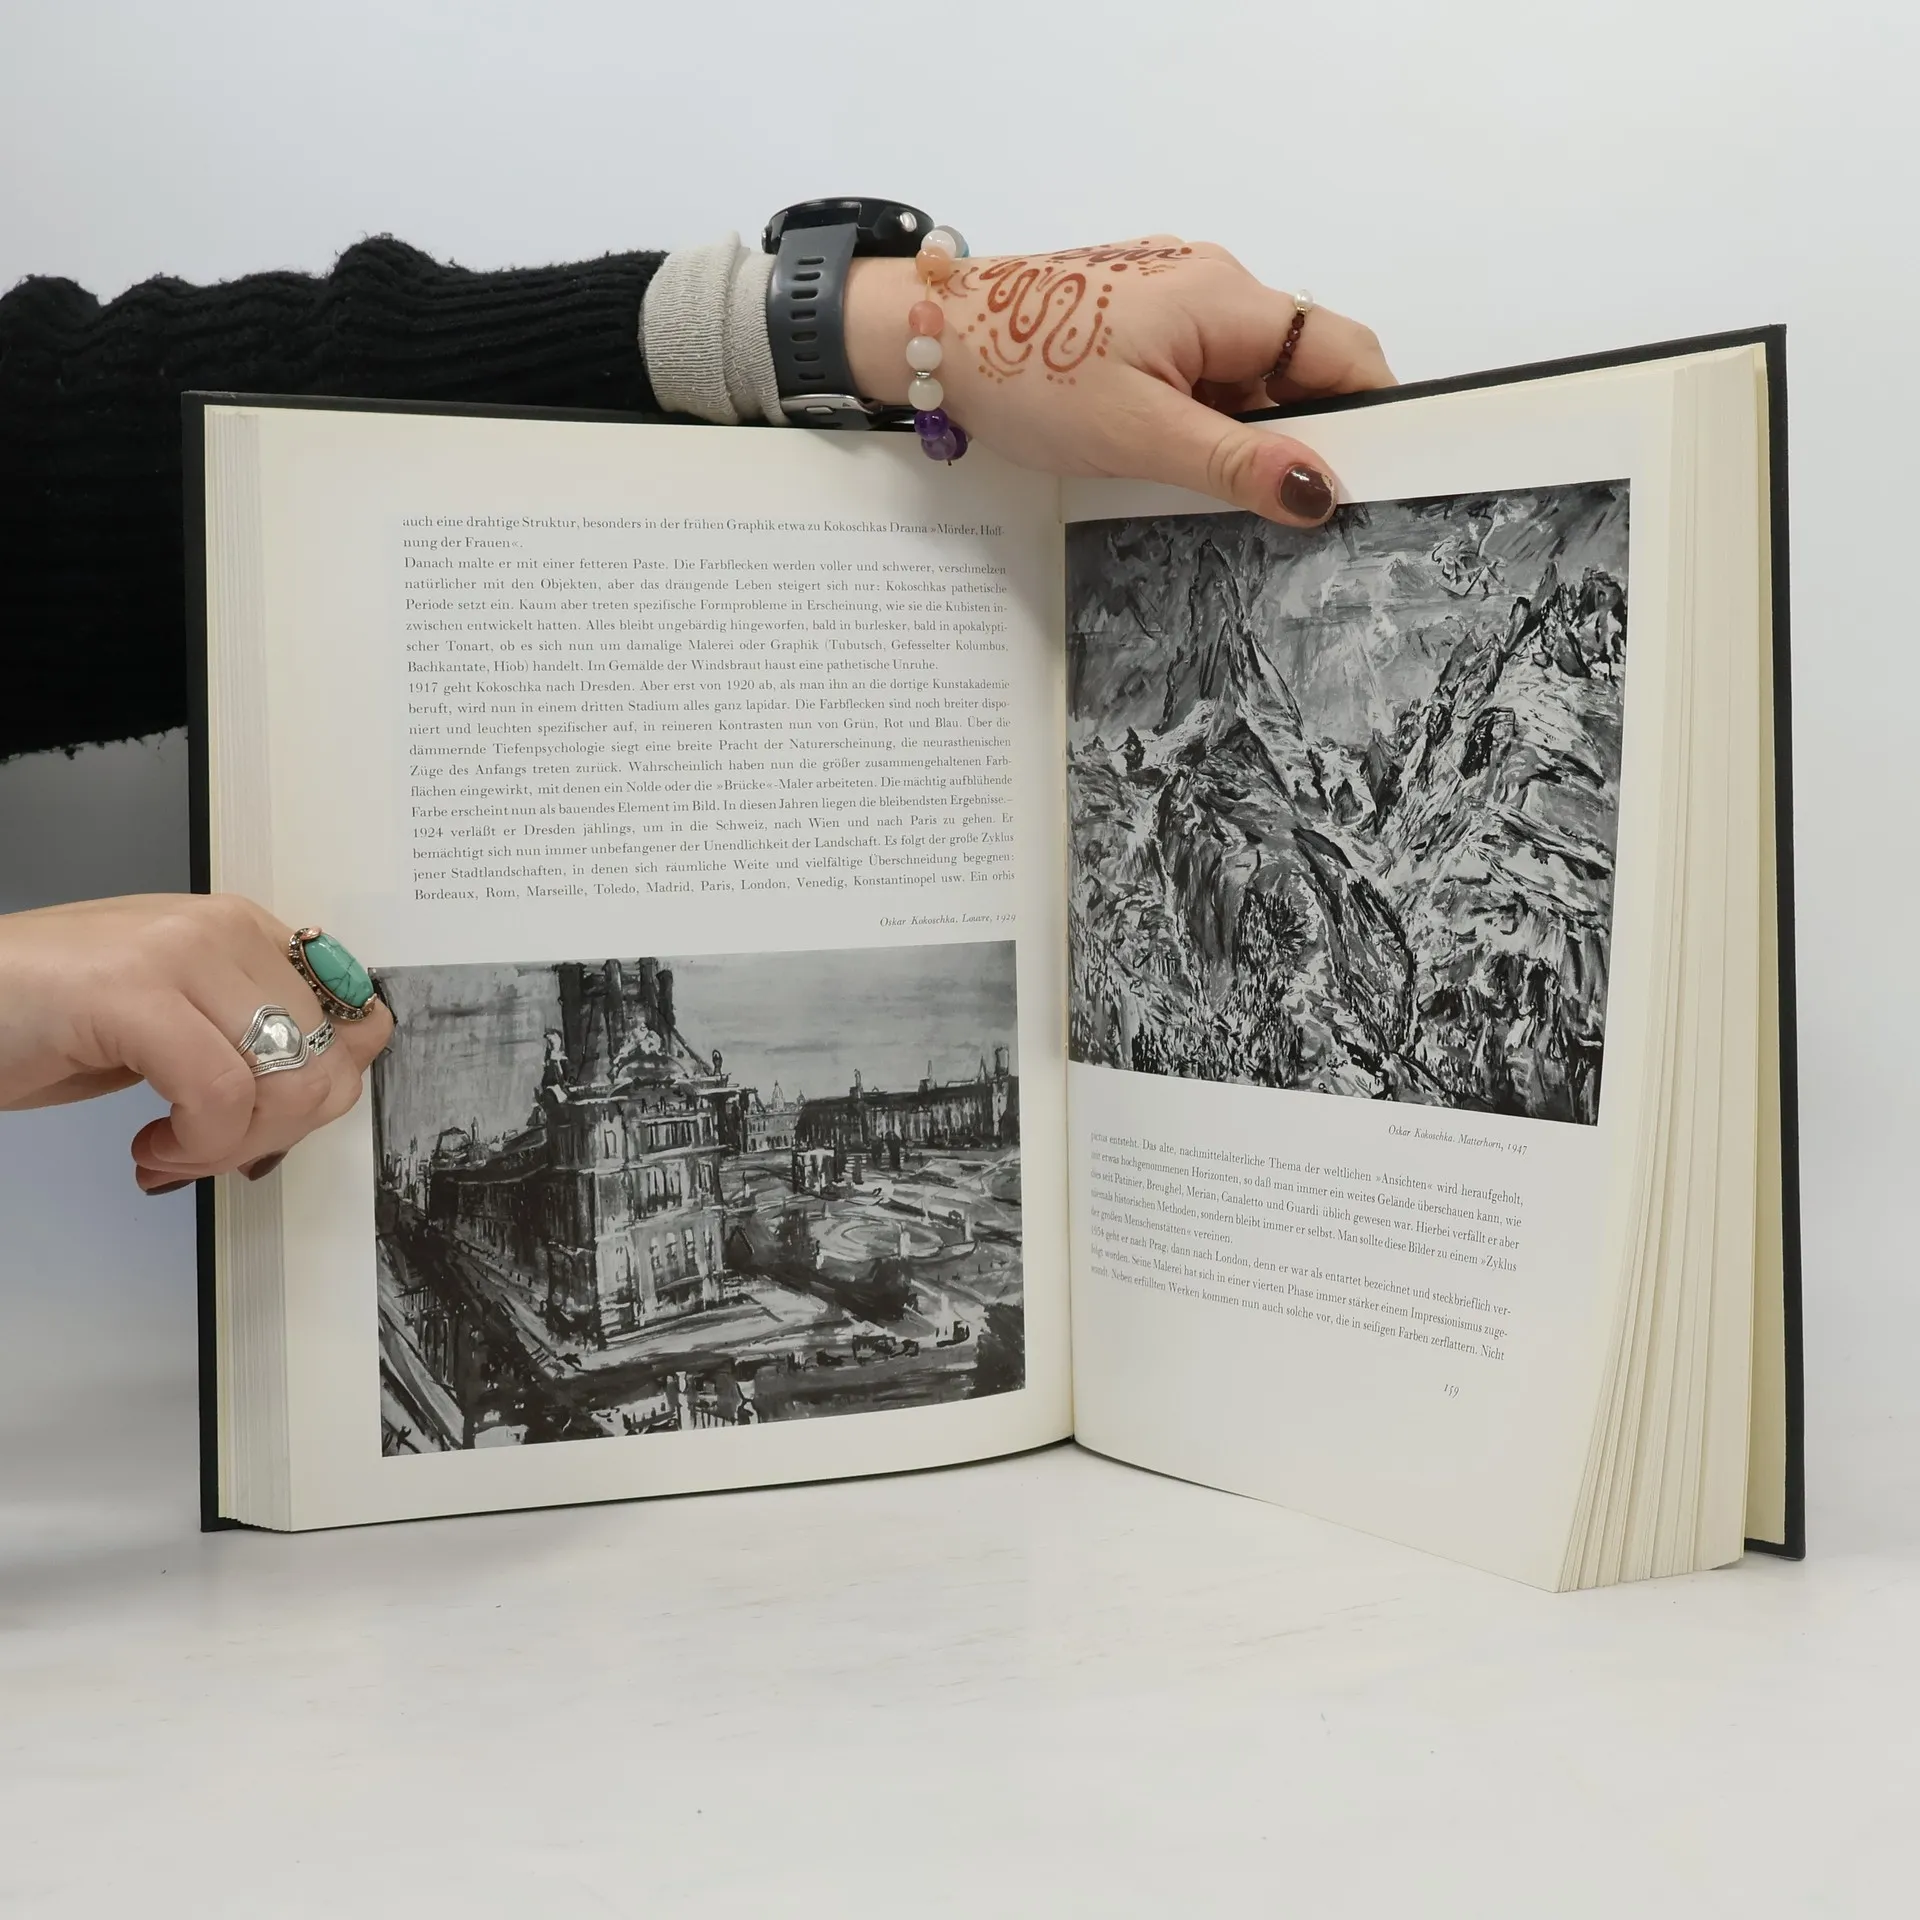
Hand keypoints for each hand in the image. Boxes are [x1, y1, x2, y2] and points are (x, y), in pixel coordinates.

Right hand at [0, 893, 393, 1191]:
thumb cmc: (43, 1018)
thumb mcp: (177, 1024)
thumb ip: (256, 1040)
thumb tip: (330, 1086)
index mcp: (245, 932)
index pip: (360, 1018)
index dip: (324, 1095)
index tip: (266, 1127)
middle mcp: (223, 929)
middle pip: (331, 1062)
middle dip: (278, 1134)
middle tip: (208, 1151)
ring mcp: (178, 952)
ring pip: (285, 1083)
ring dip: (231, 1148)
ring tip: (172, 1149)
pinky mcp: (129, 992)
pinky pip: (220, 1096)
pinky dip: (195, 1146)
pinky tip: (149, 1146)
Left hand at [845, 236, 1392, 525]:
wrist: (930, 338)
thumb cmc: (1025, 374)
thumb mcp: (1140, 434)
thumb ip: (1234, 464)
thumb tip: (1318, 492)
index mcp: (1227, 299)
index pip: (1343, 351)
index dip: (1369, 416)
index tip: (1371, 484)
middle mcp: (1213, 284)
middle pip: (1298, 366)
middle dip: (1300, 435)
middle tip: (1288, 514)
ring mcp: (1174, 300)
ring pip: (1245, 376)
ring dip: (1243, 435)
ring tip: (1218, 495)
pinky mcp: (1139, 321)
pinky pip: (1200, 373)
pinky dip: (1203, 419)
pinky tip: (1175, 464)